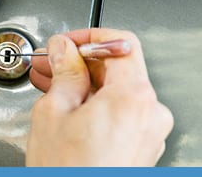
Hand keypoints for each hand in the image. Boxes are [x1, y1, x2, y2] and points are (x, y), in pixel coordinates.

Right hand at [26, 28, 173, 165]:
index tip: (66, 42)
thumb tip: (64, 49)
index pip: (122, 42)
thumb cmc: (68, 171)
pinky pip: (122, 114)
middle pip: (120, 68)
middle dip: (81, 63)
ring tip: (52, 89)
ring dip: (86, 85)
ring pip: (119, 92)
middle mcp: (151, 113)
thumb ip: (64, 72)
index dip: (89, 37)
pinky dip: (97, 106)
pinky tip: (69, 111)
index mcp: (134, 96)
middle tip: (50, 64)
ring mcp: (151, 133)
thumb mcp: (53, 111)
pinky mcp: (144, 148)